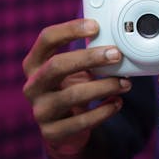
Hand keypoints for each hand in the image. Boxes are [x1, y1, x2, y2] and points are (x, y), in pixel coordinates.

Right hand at [22, 18, 130, 158]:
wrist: (64, 129)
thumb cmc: (71, 89)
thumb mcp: (75, 70)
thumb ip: (88, 55)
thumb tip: (117, 41)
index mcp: (35, 64)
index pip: (46, 39)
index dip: (70, 30)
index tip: (96, 26)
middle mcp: (32, 86)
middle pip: (56, 65)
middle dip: (89, 58)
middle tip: (116, 54)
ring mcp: (40, 111)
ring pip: (72, 95)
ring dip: (104, 86)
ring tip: (125, 83)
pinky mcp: (52, 132)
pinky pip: (81, 121)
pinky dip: (104, 110)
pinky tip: (117, 102)